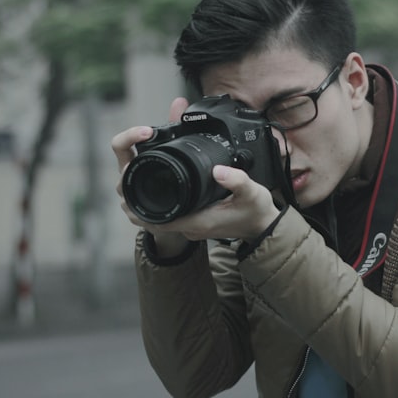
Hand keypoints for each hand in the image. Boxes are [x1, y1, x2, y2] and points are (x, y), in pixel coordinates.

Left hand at [112, 98, 281, 253]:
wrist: (265, 227)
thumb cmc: (257, 212)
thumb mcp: (253, 192)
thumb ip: (237, 180)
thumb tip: (218, 170)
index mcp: (198, 222)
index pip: (157, 220)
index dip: (140, 203)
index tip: (136, 178)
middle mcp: (191, 227)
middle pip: (151, 219)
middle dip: (136, 199)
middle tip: (132, 171)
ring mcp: (191, 227)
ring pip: (158, 217)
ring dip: (145, 202)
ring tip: (138, 176)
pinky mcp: (194, 222)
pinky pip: (169, 215)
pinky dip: (159, 203)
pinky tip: (158, 186)